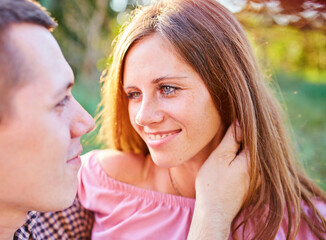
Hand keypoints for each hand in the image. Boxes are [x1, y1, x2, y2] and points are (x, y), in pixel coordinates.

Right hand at [188, 122, 249, 239]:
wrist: (214, 212)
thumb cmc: (213, 184)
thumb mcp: (220, 157)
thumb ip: (232, 139)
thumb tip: (240, 121)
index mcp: (253, 159)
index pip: (253, 135)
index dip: (244, 124)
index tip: (235, 116)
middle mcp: (260, 169)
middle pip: (254, 145)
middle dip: (244, 135)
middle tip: (232, 126)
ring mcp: (257, 179)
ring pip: (251, 156)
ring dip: (243, 147)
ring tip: (230, 141)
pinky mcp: (251, 185)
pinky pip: (249, 165)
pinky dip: (242, 158)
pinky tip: (232, 159)